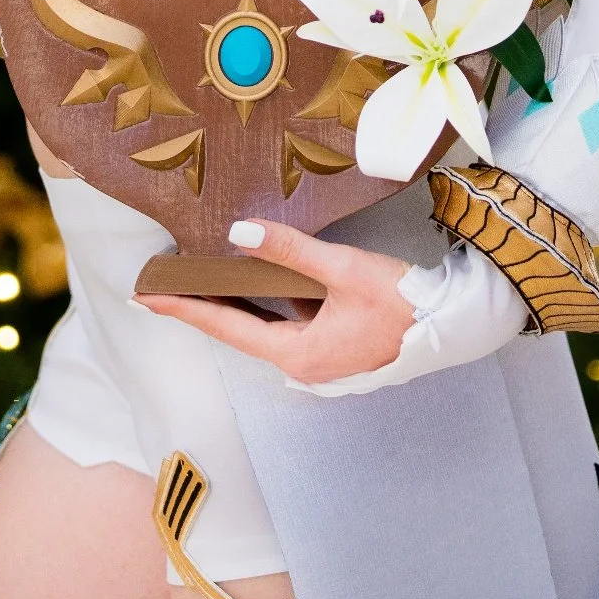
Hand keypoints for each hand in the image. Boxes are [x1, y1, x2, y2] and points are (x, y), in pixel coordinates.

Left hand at [138, 218, 414, 385]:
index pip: (227, 327)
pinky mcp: (336, 345)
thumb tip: (239, 233)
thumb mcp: (343, 270)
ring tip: (198, 279)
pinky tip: (257, 279)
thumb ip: (290, 251)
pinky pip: (290, 323)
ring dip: (234, 303)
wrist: (451, 326)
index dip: (186, 309)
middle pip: (240, 330)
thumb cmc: (401, 302)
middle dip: (202, 305)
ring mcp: (321, 358)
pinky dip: (268, 302)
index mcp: (299, 354)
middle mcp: (303, 365)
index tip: (147, 298)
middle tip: (162, 287)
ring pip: (265, 326)